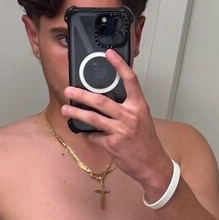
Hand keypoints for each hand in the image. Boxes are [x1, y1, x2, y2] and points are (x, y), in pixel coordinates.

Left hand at [63, 52, 173, 199]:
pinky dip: (88, 134)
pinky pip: (95, 136)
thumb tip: (105, 101)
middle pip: (101, 101)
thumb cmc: (146, 142)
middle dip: (82, 95)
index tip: (109, 54)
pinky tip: (83, 131)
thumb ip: (127, 108)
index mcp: (139, 106)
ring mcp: (121, 130)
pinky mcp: (113, 144)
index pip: (130, 80)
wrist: (152, 165)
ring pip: (93, 118)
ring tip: (66, 109)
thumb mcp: (142, 119)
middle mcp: (130, 116)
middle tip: (69, 90)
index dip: (119, 65)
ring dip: (76, 113)